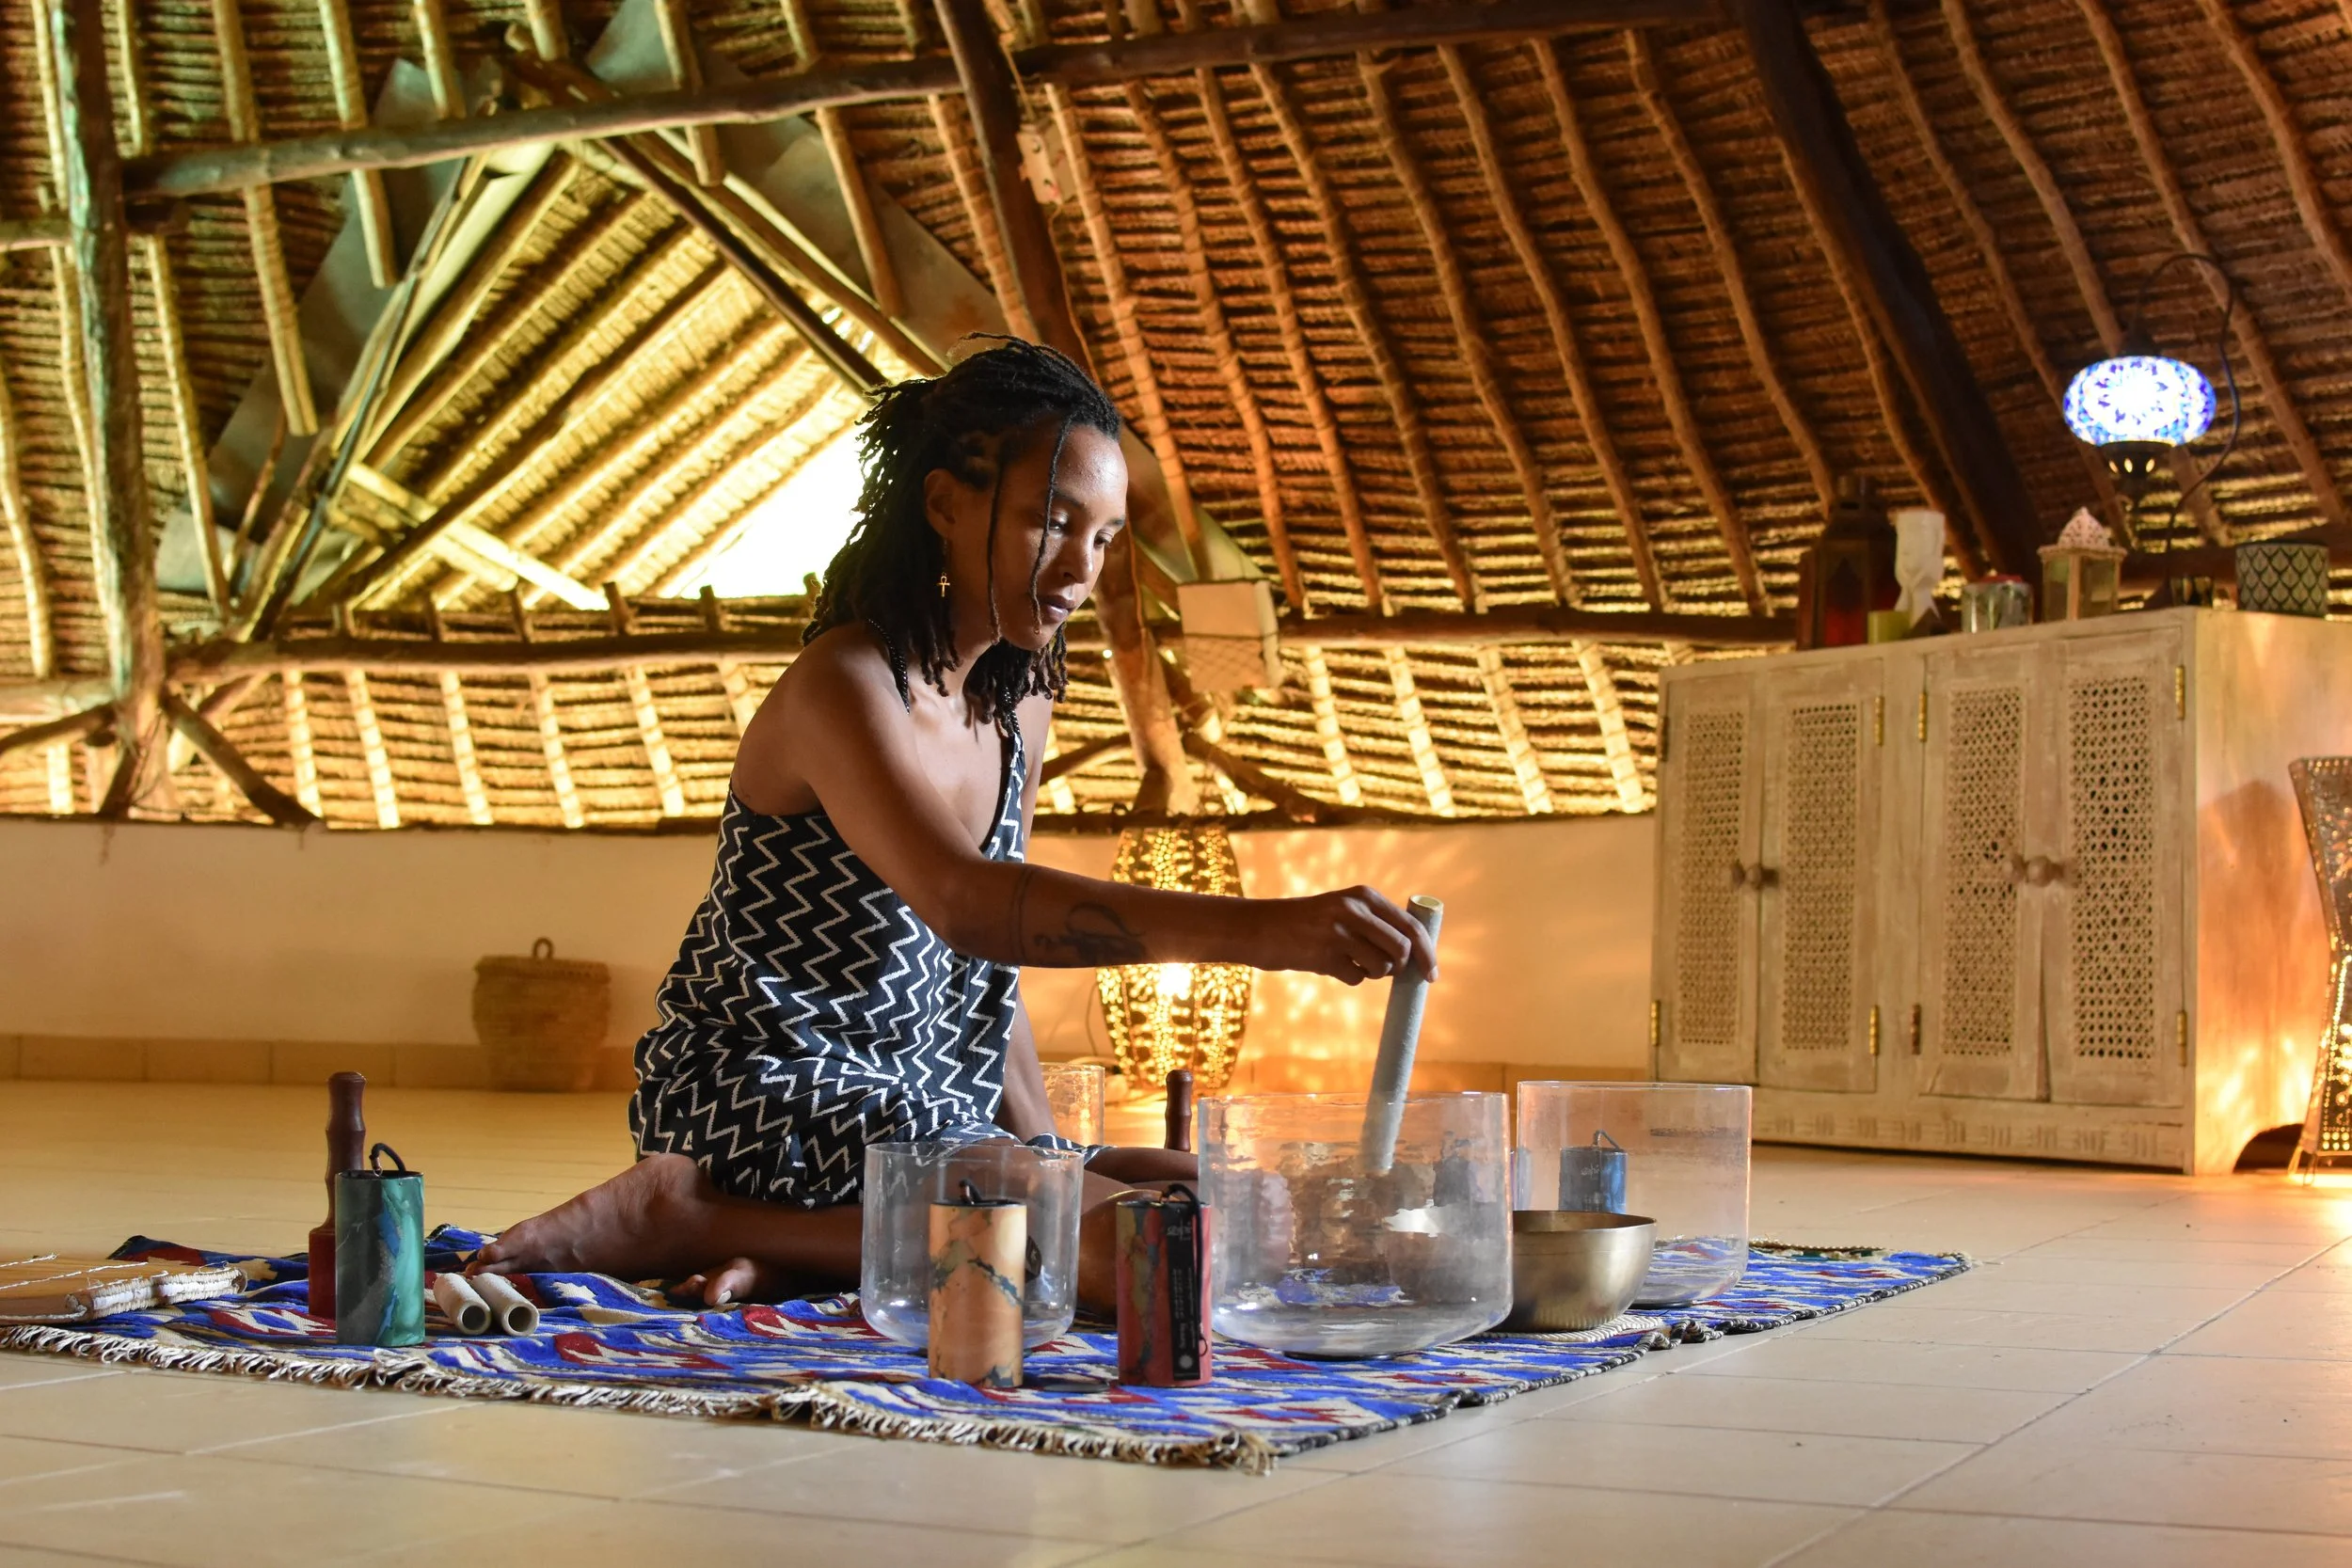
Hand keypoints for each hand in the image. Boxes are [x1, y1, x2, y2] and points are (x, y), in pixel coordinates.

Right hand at [1254, 886, 1440, 984]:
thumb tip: (1416, 954)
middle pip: (1402, 949)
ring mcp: (1339, 932)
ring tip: (1349, 961)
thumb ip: (1376, 923)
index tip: (1432, 975)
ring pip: (1381, 967)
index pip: (1411, 926)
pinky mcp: (1325, 956)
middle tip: (1385, 971)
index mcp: (1364, 895)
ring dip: (1371, 972)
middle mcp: (1354, 910)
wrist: (1260, 927)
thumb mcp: (1343, 909)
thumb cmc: (1308, 923)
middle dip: (1399, 967)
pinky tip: (1329, 964)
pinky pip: (1356, 978)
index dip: (1427, 953)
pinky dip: (1349, 977)